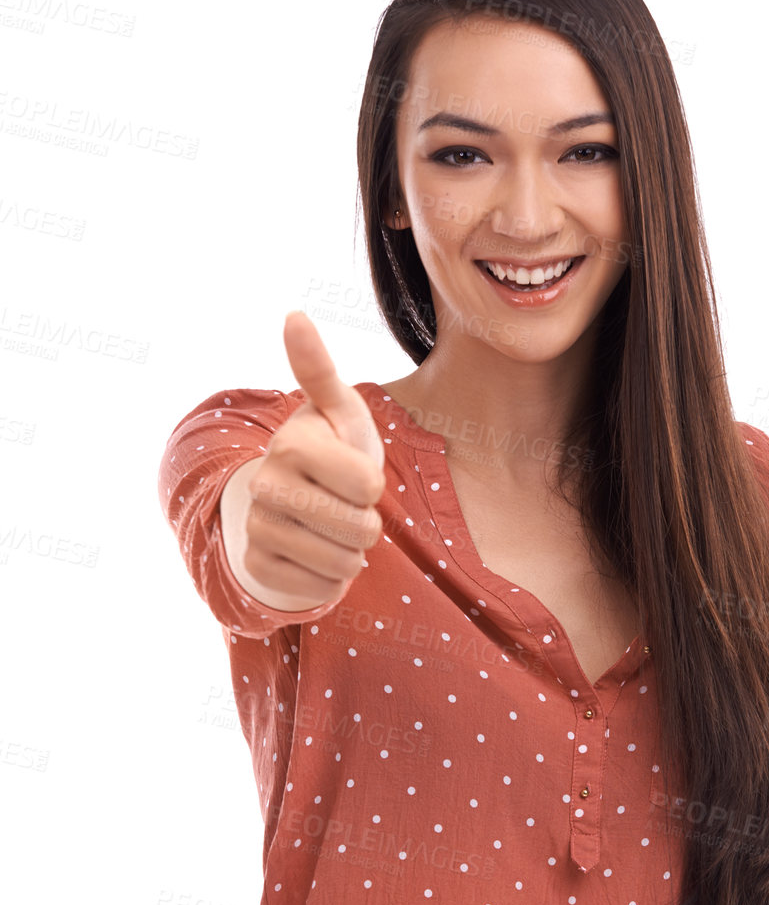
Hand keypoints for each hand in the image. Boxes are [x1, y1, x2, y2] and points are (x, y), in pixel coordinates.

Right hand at [236, 311, 387, 604]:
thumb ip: (320, 370)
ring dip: (351, 552)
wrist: (293, 503)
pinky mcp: (259, 567)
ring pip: (343, 564)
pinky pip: (322, 589)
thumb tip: (293, 314)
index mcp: (292, 444)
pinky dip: (331, 579)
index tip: (354, 474)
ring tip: (333, 530)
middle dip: (367, 524)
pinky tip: (317, 555)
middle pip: (360, 529)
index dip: (374, 486)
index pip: (370, 487)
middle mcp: (267, 486)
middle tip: (347, 507)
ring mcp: (258, 529)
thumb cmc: (331, 451)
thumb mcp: (339, 412)